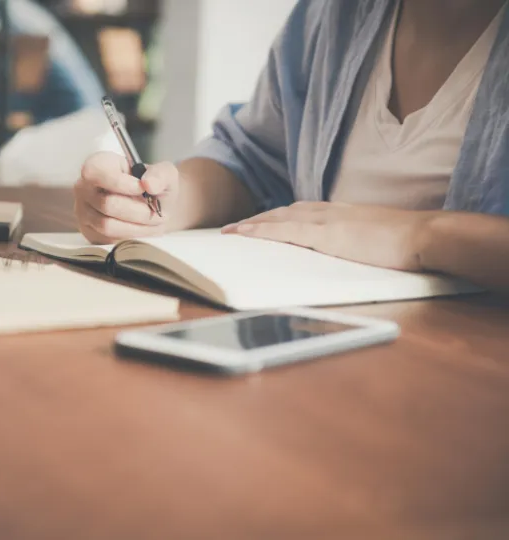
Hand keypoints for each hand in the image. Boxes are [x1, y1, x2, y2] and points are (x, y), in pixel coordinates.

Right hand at [74, 152, 179, 243]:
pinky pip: (108, 240)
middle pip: (107, 204)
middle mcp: (84, 187)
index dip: (121, 184)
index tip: (142, 189)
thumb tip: (149, 184)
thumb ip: (160, 174)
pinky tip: (142, 230)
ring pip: (107, 225)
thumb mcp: (164, 173)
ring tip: (153, 222)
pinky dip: (130, 237)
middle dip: (138, 211)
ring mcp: (83, 211)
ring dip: (136, 227)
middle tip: (157, 213)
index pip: (97, 173)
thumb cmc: (154, 186)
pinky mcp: (89, 232)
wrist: (153, 206)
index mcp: (98, 165)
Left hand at [221, 202, 438, 270]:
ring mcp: (326, 220)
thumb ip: (353, 241)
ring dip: (252, 224)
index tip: (258, 224)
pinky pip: (285, 229)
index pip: (299, 213)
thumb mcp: (371, 239)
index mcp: (339, 213)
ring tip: (230, 231)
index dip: (276, 218)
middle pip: (283, 212)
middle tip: (233, 228)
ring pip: (278, 217)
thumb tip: (344, 251)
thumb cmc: (404, 242)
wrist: (423, 236)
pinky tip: (244, 232)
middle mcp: (328, 211)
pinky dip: (261, 230)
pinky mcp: (326, 234)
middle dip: (257, 220)